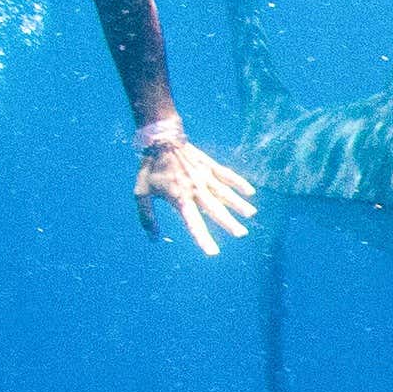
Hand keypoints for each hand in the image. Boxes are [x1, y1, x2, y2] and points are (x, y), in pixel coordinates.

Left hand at [134, 133, 258, 256]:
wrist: (160, 139)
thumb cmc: (150, 168)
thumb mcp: (142, 193)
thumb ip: (147, 216)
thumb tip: (153, 238)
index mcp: (180, 198)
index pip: (194, 223)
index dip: (203, 238)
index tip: (214, 252)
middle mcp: (195, 189)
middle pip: (215, 209)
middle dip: (229, 222)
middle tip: (241, 233)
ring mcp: (204, 176)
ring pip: (225, 193)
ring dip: (238, 204)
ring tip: (250, 214)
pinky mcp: (209, 166)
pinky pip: (227, 175)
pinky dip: (239, 183)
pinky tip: (250, 192)